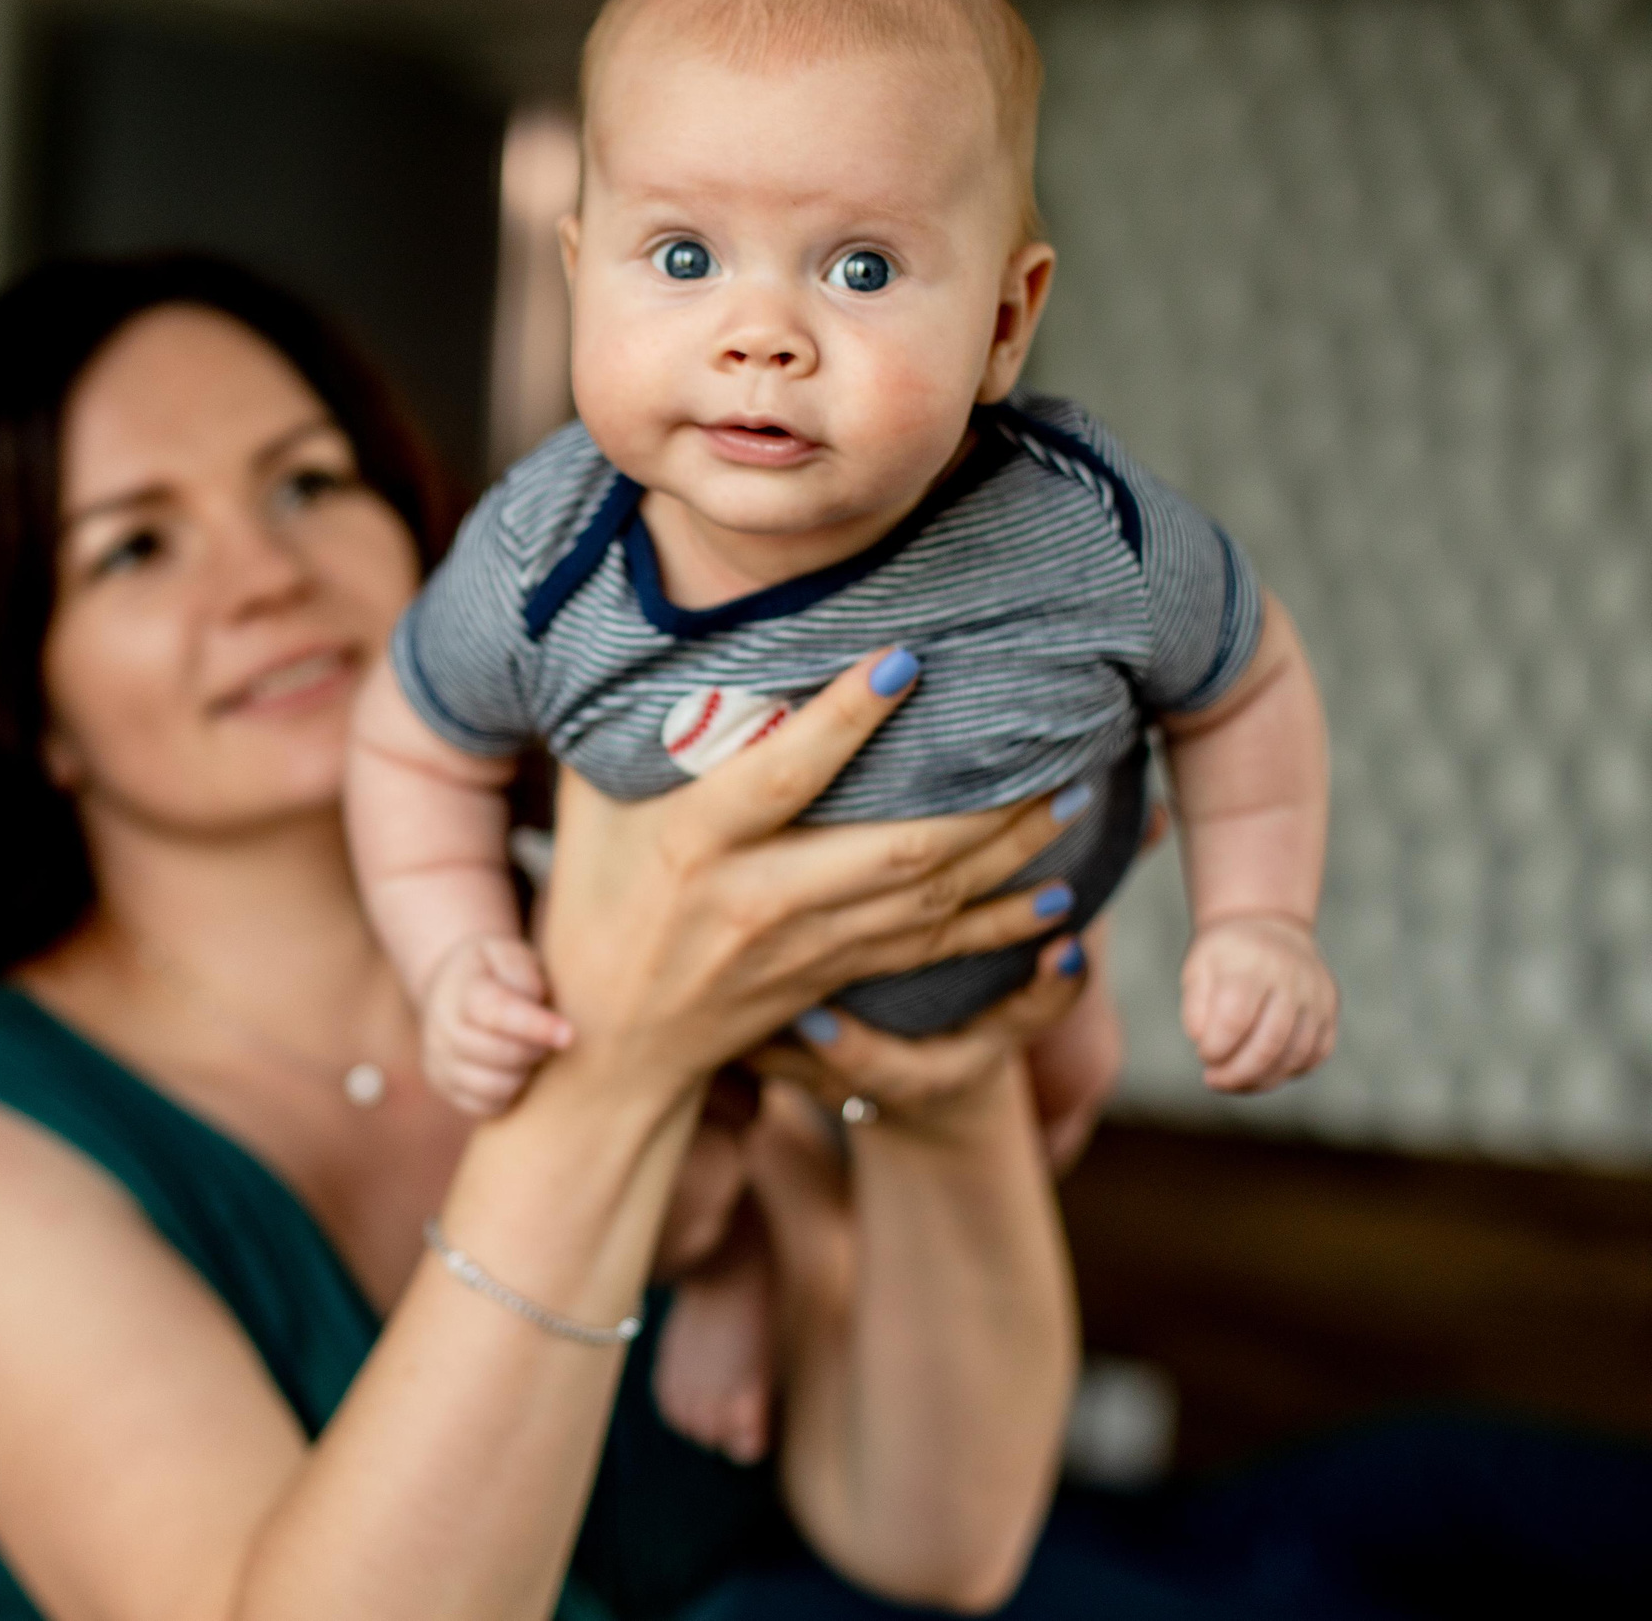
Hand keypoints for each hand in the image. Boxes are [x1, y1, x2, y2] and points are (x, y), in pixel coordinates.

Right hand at [420, 934, 572, 1115]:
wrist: (450, 990)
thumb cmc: (492, 971)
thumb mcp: (506, 953)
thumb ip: (522, 971)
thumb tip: (536, 1004)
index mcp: (460, 990)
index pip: (495, 1012)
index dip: (534, 1025)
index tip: (569, 1034)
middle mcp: (442, 1029)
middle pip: (498, 1053)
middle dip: (534, 1048)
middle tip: (551, 1036)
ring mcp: (439, 1062)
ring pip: (493, 1086)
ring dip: (523, 1073)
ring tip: (531, 1051)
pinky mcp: (446, 1088)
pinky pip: (487, 1107)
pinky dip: (510, 1093)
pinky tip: (516, 1070)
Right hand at [534, 647, 1090, 1100]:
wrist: (610, 1040)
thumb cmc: (599, 896)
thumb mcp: (595, 808)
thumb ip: (645, 729)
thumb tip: (681, 626)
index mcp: (695, 842)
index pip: (785, 772)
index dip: (848, 718)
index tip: (909, 658)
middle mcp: (756, 899)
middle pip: (893, 847)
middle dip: (983, 798)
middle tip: (1049, 739)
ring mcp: (802, 949)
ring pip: (928, 899)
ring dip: (1011, 852)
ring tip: (1071, 796)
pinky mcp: (832, 982)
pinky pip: (931, 953)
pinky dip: (1000, 928)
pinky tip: (1060, 901)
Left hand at [1180, 914, 1337, 1091]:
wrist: (1270, 926)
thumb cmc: (1227, 955)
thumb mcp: (1199, 967)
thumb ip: (1195, 1005)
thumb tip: (1202, 1041)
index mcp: (1252, 965)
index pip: (1235, 1018)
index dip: (1216, 1047)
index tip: (1203, 1055)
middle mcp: (1291, 979)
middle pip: (1270, 1042)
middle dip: (1238, 1073)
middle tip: (1214, 1081)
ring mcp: (1316, 996)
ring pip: (1296, 1054)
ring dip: (1263, 1079)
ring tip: (1235, 1083)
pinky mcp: (1331, 1010)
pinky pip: (1317, 1053)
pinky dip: (1290, 1072)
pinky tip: (1264, 1073)